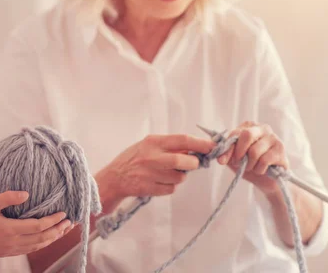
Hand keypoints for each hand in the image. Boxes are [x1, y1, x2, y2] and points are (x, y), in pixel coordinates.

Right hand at [0, 191, 72, 256]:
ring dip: (52, 239)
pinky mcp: (6, 252)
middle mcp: (12, 242)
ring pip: (37, 247)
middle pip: (42, 239)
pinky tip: (45, 239)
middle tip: (70, 223)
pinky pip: (28, 250)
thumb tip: (27, 194)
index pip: (38, 226)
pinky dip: (40, 244)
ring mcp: (9, 250)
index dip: (53, 220)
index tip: (63, 213)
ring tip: (62, 231)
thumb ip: (8, 198)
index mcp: (10, 230)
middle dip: (58, 231)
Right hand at [100, 134, 215, 199]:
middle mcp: (152, 157)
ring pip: (180, 177)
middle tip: (192, 163)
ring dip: (179, 176)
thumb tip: (194, 149)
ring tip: (166, 173)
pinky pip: (171, 188)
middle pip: (184, 160)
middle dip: (193, 163)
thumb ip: (169, 146)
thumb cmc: (134, 158)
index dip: (200, 143)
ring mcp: (150, 174)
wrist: (115, 177)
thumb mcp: (148, 145)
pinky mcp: (150, 188)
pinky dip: (170, 186)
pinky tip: (158, 181)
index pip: (182, 140)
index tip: (213, 146)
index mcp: (153, 142)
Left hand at [217, 121, 288, 194]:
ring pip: (254, 151)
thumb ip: (225, 152)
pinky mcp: (281, 151)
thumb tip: (217, 154)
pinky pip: (264, 161)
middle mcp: (263, 128)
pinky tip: (261, 170)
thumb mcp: (233, 157)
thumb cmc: (249, 164)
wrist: (267, 180)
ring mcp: (274, 139)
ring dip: (249, 165)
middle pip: (247, 135)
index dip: (227, 148)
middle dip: (239, 153)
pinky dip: (258, 169)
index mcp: (249, 126)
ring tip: (251, 167)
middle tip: (238, 163)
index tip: (221, 161)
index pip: (235, 133)